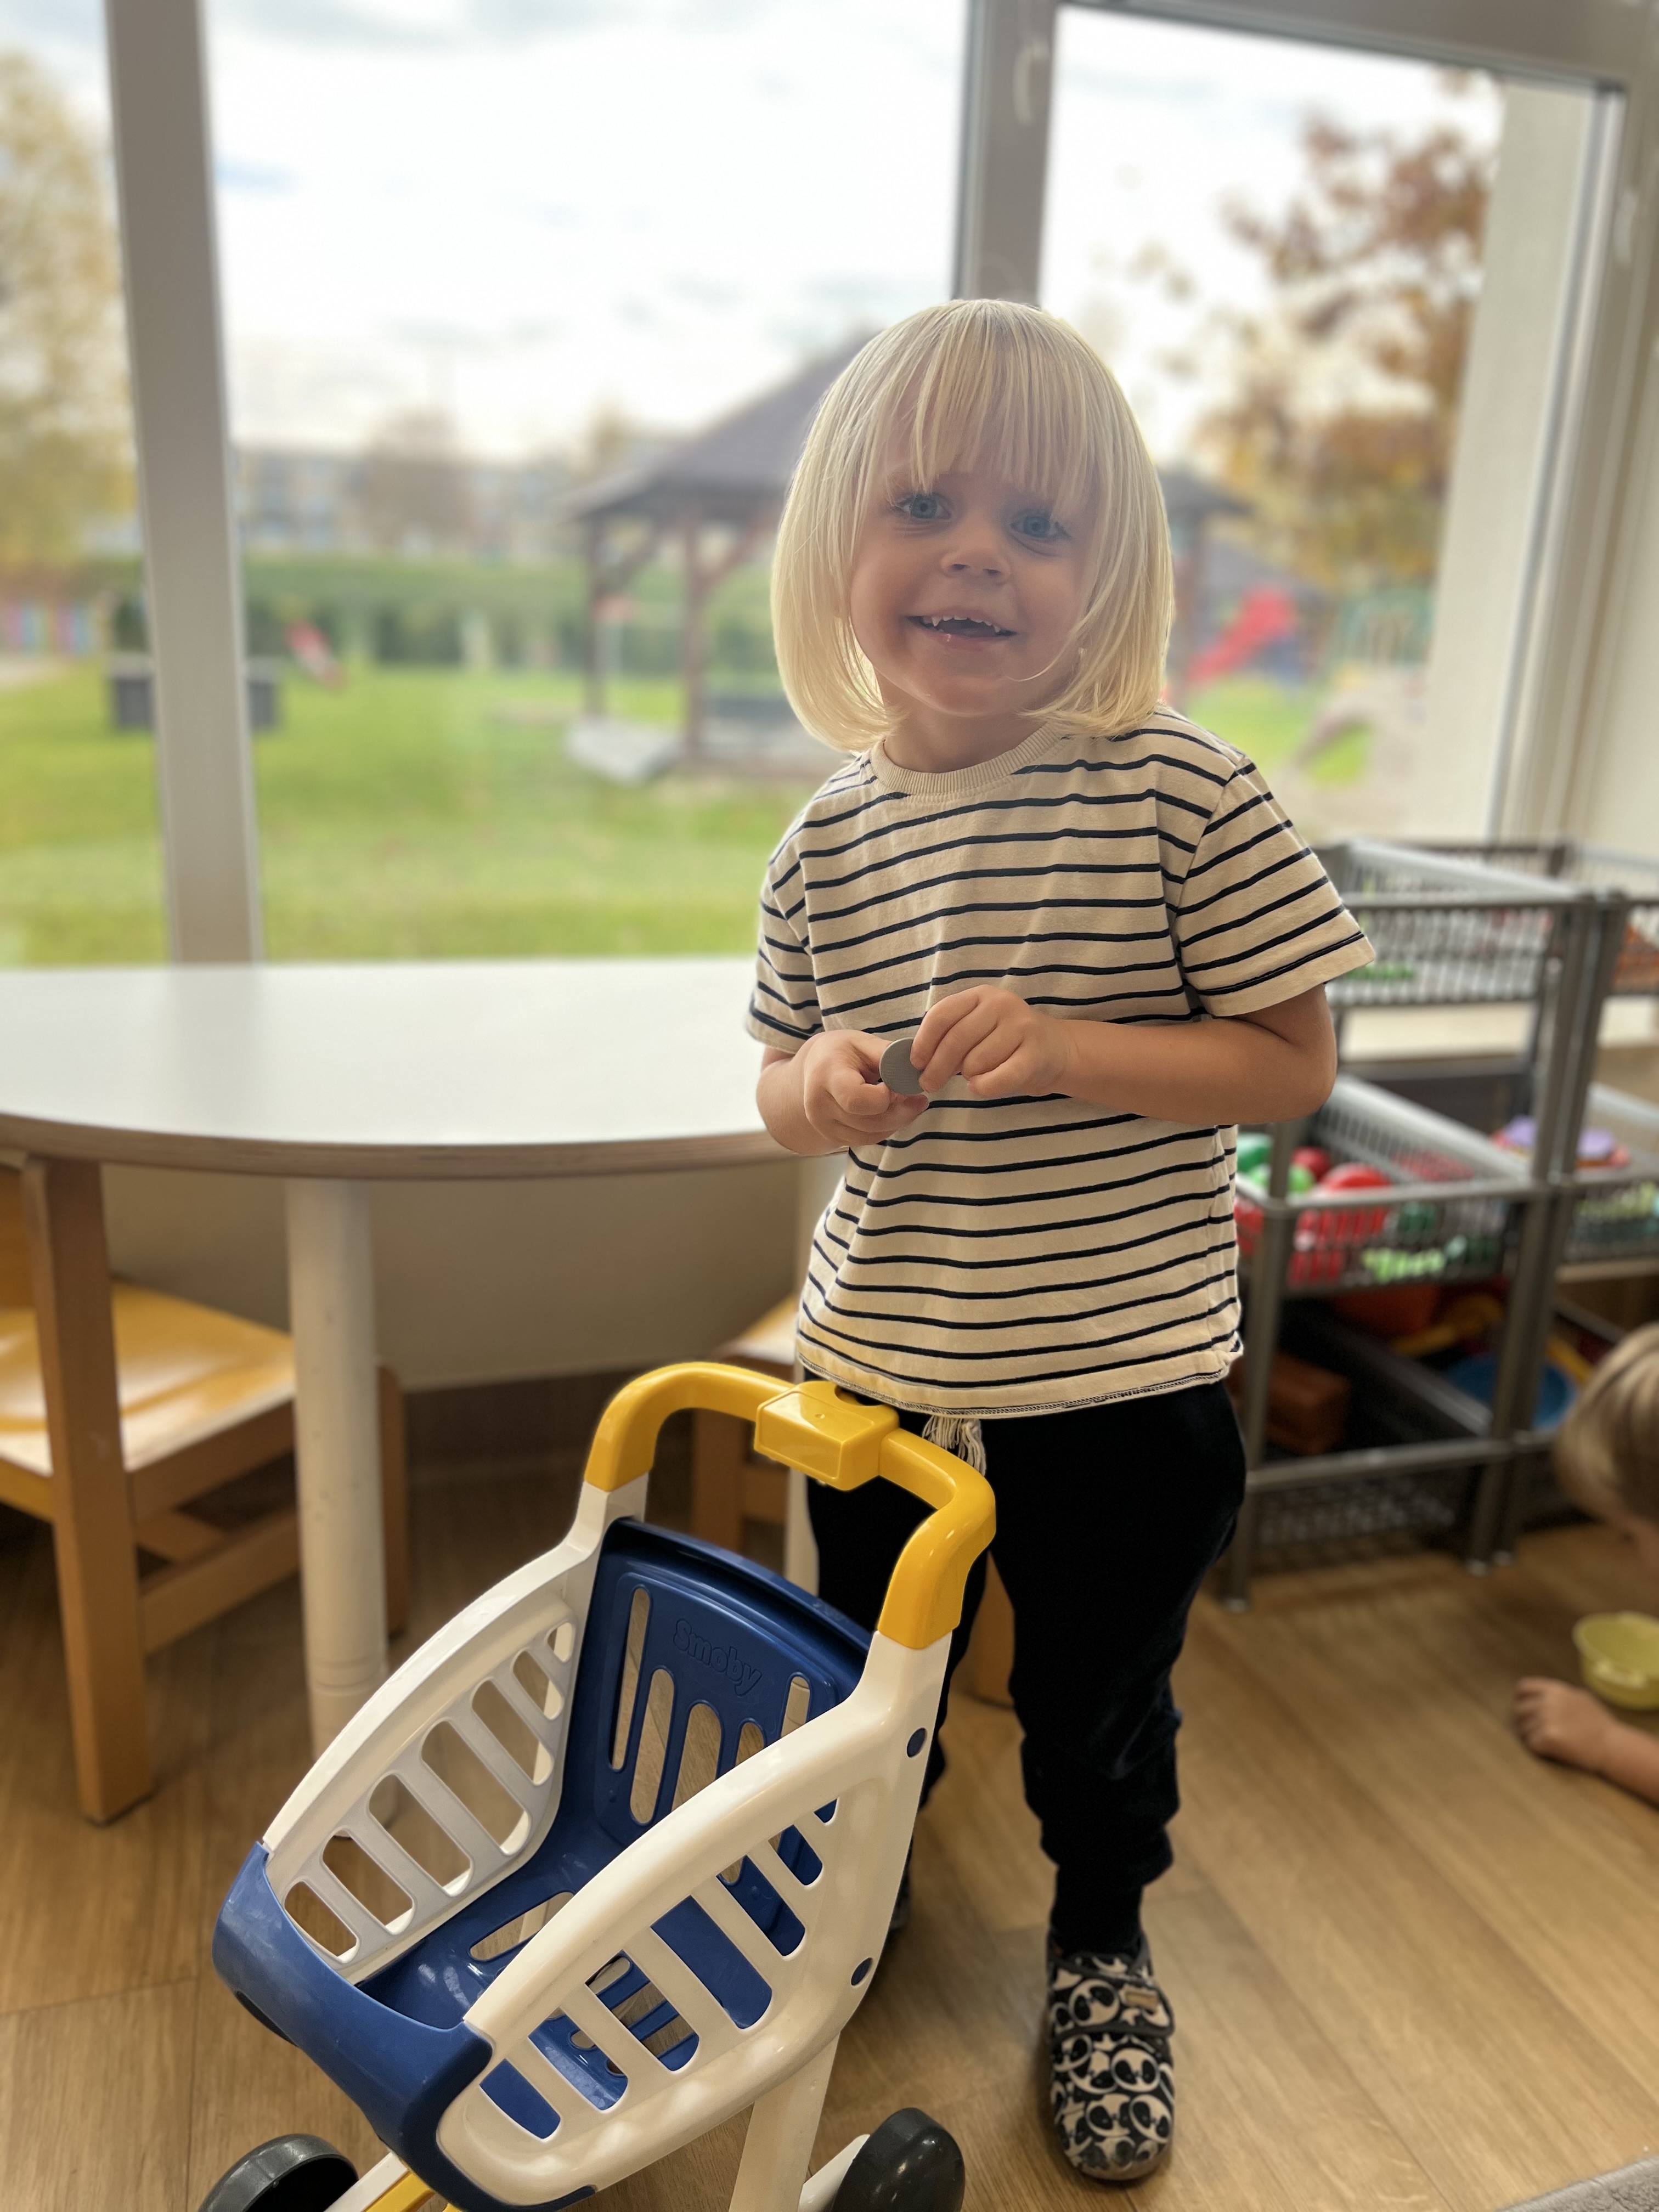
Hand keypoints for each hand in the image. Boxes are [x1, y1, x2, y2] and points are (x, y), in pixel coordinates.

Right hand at [796, 1029, 930, 1148]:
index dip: (884, 1096)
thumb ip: (888, 1055)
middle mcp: (819, 1104)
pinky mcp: (831, 1136)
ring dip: (896, 1122)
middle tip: (917, 1098)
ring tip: (907, 1103)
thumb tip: (916, 1069)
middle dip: (900, 1112)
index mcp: (826, 1075)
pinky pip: (866, 1140)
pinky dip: (885, 1129)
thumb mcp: (862, 1042)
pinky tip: (892, 1113)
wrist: (813, 1070)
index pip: (857, 1099)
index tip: (896, 1082)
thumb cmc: (840, 1052)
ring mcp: (823, 1124)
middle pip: (869, 1122)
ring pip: (870, 1135)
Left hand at [911, 986, 1076, 1099]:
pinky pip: (998, 1078)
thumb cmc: (1006, 1042)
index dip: (923, 1041)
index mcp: (981, 995)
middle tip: (929, 1084)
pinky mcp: (1035, 1054)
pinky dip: (983, 1087)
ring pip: (975, 1061)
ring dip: (967, 1076)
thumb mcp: (978, 1027)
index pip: (942, 1015)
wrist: (1056, 1049)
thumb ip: (951, 1036)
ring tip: (974, 1076)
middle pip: (955, 1040)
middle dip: (936, 1067)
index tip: (915, 1063)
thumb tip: (919, 1063)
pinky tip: (979, 1087)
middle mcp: (1001, 1004)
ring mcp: (1021, 1027)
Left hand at [1514, 1677, 1618, 1771]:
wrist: (1612, 1746)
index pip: (1523, 1688)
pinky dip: (1538, 1749)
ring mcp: (1547, 1719)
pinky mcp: (1548, 1737)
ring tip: (1550, 1743)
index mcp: (1555, 1690)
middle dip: (1527, 1722)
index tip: (1528, 1712)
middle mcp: (1549, 1701)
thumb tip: (1540, 1695)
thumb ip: (1559, 1695)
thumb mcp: (1580, 1698)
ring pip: (1523, 1729)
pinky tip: (1552, 1751)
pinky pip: (1530, 1744)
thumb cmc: (1599, 1725)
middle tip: (1539, 1733)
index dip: (1522, 1701)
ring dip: (1532, 1738)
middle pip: (1519, 1711)